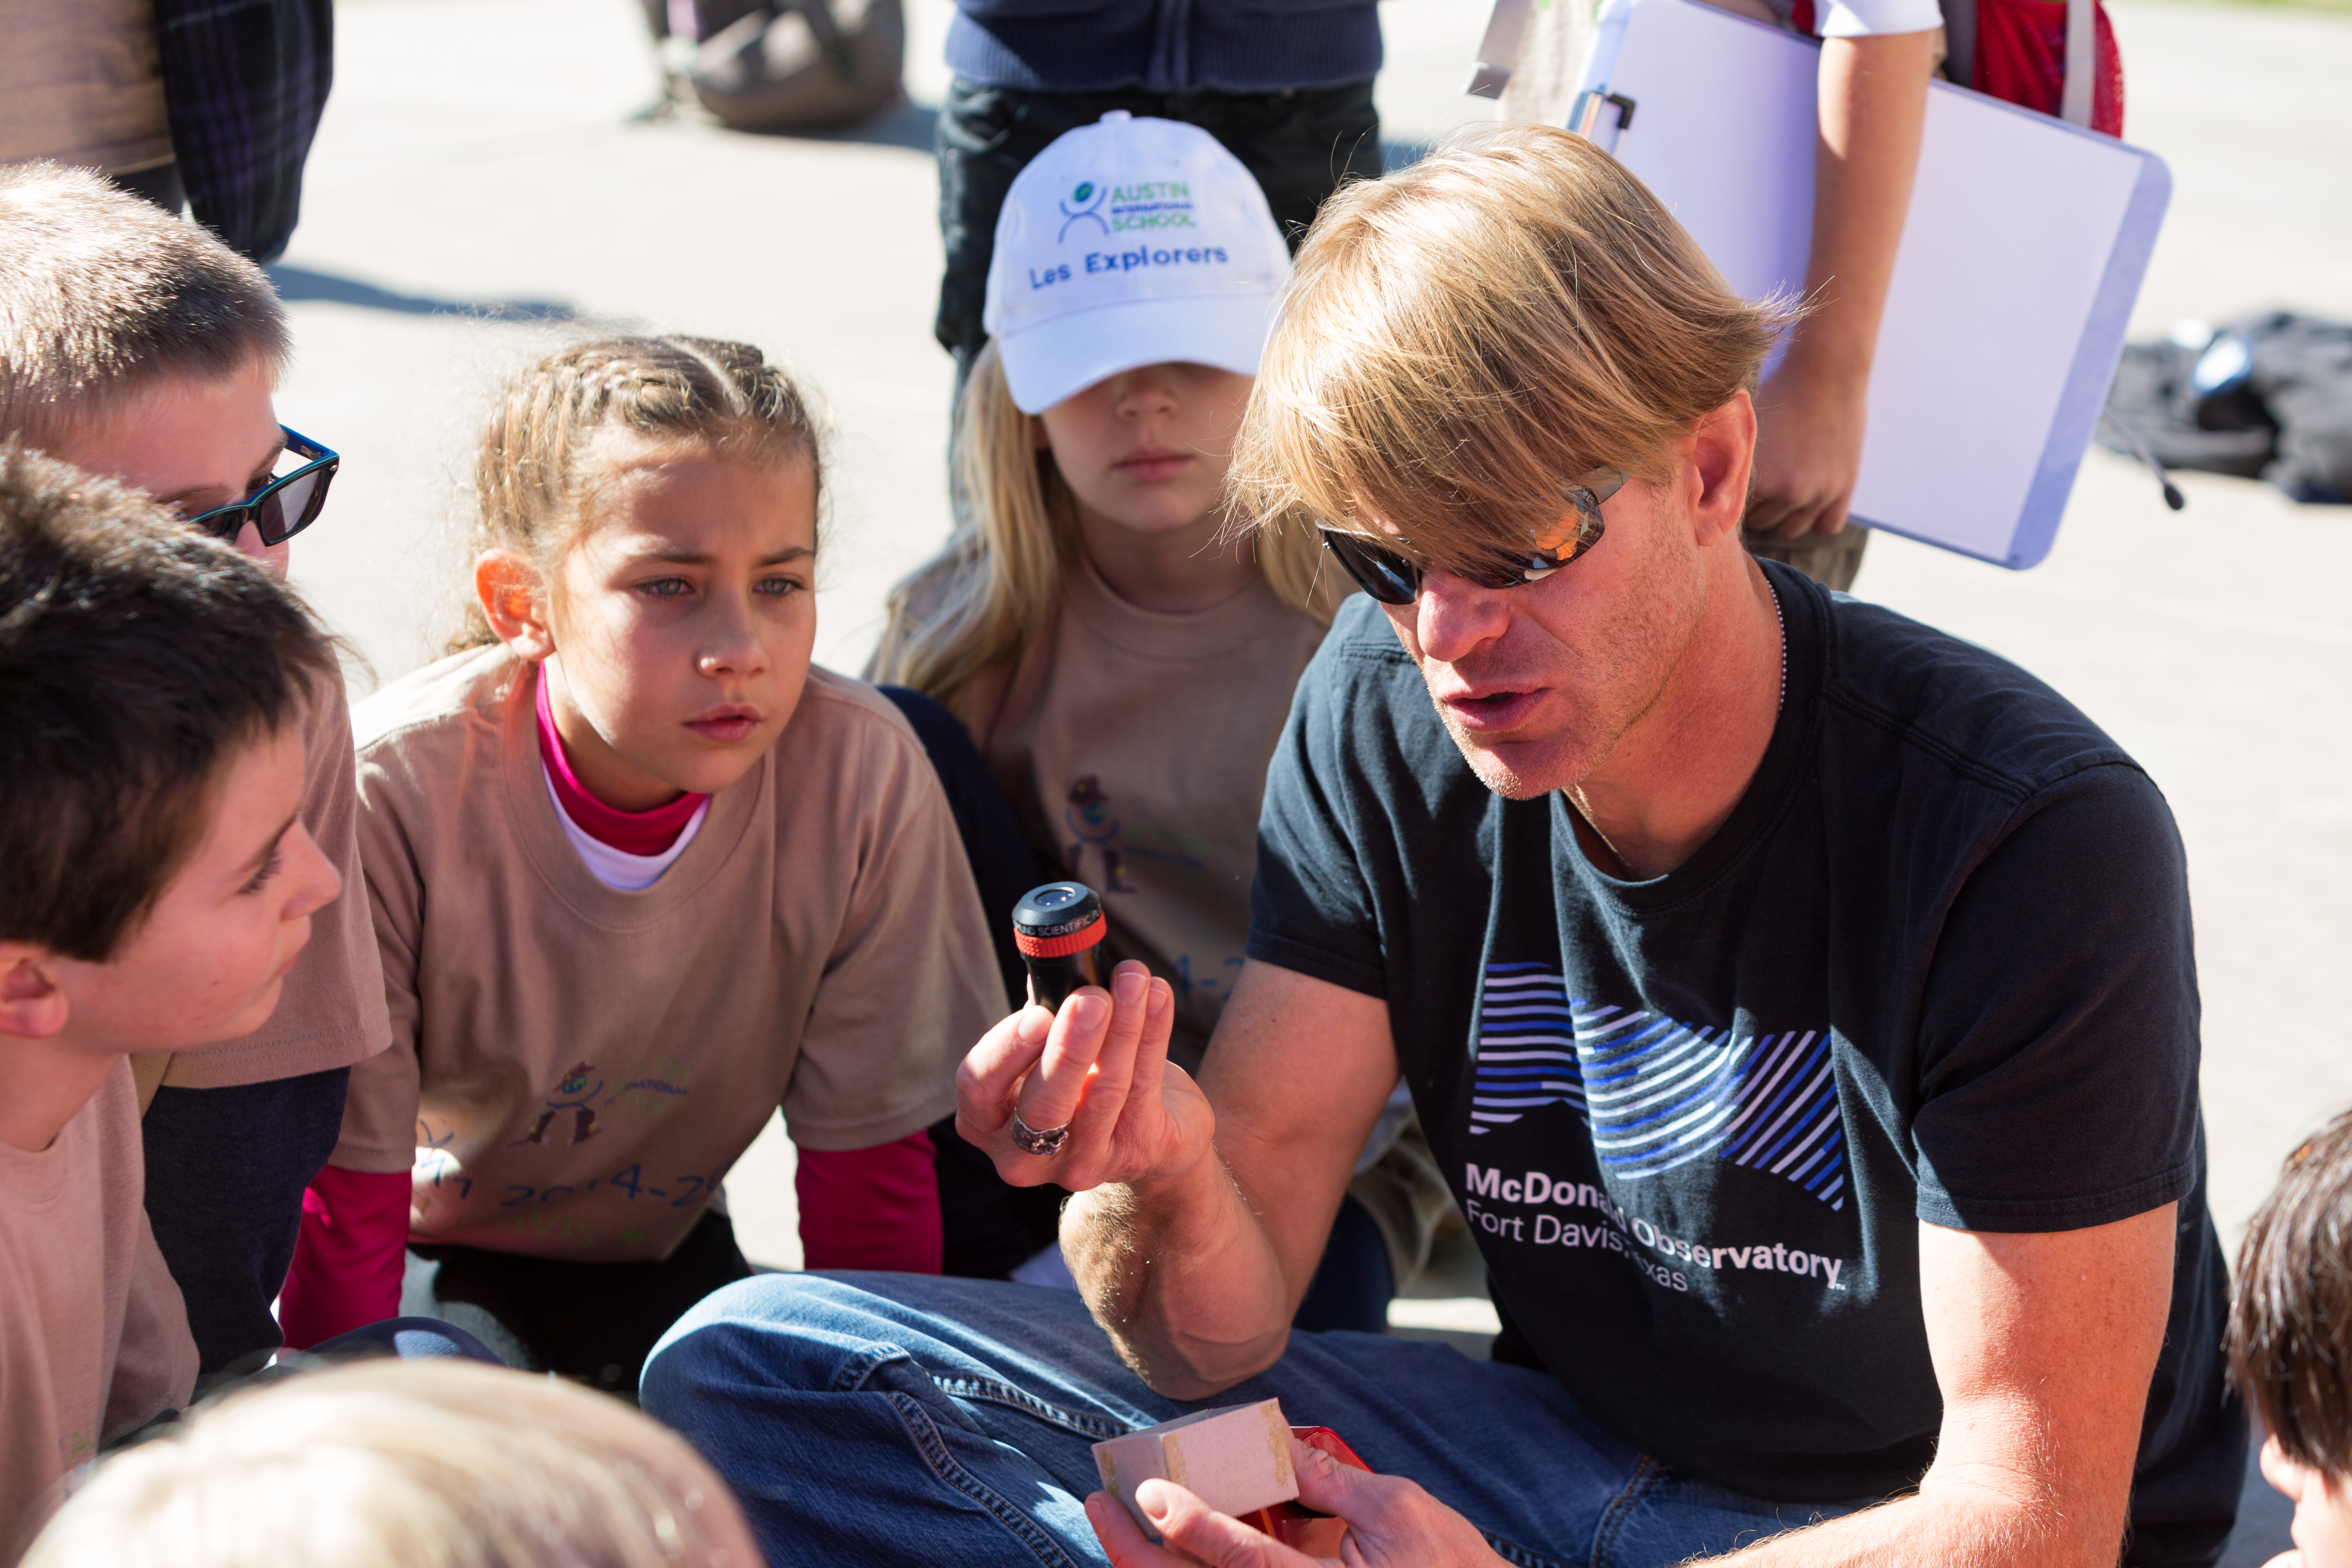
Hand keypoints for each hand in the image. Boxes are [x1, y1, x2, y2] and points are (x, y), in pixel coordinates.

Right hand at [955, 959, 1211, 1192]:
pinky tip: (1158, 996)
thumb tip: (1054, 959)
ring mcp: (1083, 1163)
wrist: (1145, 1128)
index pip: (979, 1087)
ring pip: (1103, 1094)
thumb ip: (1042, 1009)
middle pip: (1042, 1107)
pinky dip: (1154, 1033)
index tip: (1038, 1014)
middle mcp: (1025, 1156)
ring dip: (1122, 1029)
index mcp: (987, 1122)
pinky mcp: (1137, 1154)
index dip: (1006, 1051)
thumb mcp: (1047, 1047)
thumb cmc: (1081, 1076)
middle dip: (1070, 1047)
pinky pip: (1146, 1087)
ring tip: (1133, 981)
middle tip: (1091, 998)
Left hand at [1085, 1435, 1509, 1567]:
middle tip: (1103, 1508)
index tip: (1149, 1496)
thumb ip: (1327, 1481)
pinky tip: (1164, 1551)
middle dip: (1138, 1556)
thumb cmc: (1451, 1566)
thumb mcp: (1396, 1509)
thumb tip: (1269, 1445)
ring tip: (1120, 1525)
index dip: (1191, 1527)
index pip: (1244, 1564)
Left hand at [1747, 352, 1868, 540]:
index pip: (1731, 511)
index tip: (1730, 487)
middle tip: (1758, 487)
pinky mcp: (1844, 489)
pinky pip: (1827, 526)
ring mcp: (1819, 494)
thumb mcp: (1743, 426)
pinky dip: (1817, 516)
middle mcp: (1788, 493)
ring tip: (1782, 489)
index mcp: (1757, 479)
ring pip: (1791, 529)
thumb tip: (1702, 490)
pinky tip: (1809, 497)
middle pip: (1761, 523)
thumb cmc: (1778, 392)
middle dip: (1757, 508)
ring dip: (1785, 515)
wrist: (1827, 371)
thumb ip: (1729, 462)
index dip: (1729, 498)